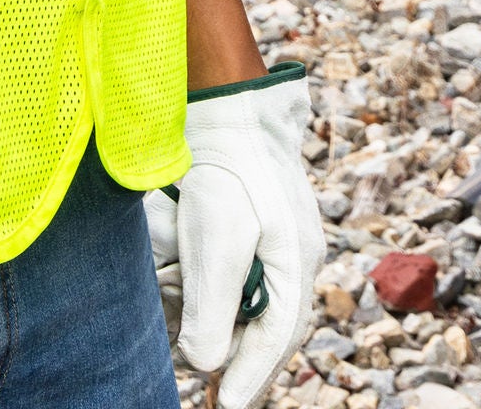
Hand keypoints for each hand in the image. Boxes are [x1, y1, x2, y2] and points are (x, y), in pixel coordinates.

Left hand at [146, 65, 324, 408]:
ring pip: (247, 297)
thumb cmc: (224, 168)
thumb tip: (204, 363)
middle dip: (231, 347)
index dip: (250, 378)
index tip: (226, 406)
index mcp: (297, 265)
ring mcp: (276, 236)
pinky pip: (236, 267)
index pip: (275, 340)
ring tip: (183, 320)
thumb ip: (214, 306)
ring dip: (215, 311)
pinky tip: (184, 275)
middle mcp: (292, 256)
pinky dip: (210, 280)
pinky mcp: (253, 220)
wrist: (225, 102)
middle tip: (204, 374)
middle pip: (263, 323)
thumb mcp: (218, 240)